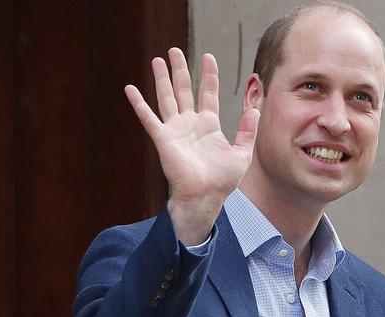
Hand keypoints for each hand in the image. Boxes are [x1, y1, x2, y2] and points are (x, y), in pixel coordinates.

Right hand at [125, 48, 259, 245]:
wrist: (206, 196)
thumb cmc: (223, 180)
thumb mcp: (242, 153)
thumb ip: (248, 130)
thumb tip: (254, 109)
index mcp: (209, 125)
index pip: (208, 93)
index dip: (209, 75)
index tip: (208, 57)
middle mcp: (190, 123)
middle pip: (184, 90)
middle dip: (180, 70)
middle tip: (175, 51)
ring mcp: (176, 130)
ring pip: (167, 98)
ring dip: (162, 79)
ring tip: (158, 59)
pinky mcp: (164, 139)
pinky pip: (149, 118)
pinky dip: (139, 104)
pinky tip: (130, 89)